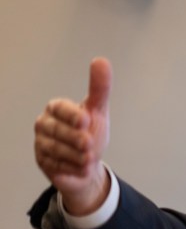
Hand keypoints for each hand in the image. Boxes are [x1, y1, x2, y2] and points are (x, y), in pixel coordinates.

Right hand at [34, 58, 111, 214]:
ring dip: (75, 155)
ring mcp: (41, 143)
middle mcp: (44, 124)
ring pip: (54, 148)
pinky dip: (71, 167)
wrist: (89, 164)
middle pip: (56, 130)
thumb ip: (100, 88)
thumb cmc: (91, 133)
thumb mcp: (98, 111)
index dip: (72, 114)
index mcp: (57, 108)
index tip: (87, 120)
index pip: (59, 108)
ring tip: (89, 158)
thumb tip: (101, 60)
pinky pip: (54, 165)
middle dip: (75, 138)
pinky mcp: (42, 161)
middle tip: (89, 144)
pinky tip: (82, 168)